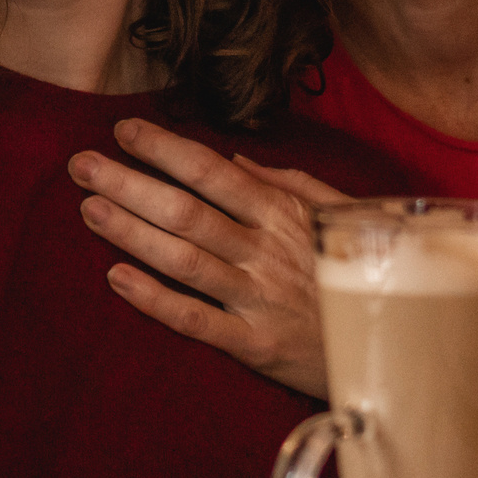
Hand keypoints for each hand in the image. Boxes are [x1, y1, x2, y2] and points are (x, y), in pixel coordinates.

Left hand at [69, 119, 349, 396]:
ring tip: (88, 208)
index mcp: (283, 213)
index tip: (123, 131)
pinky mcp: (255, 346)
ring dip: (130, 231)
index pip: (212, 171)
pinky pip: (195, 319)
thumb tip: (238, 162)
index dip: (164, 149)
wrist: (396, 347)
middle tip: (82, 164)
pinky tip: (116, 278)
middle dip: (129, 183)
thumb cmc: (361, 274)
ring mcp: (258, 298)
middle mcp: (265, 251)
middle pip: (185, 210)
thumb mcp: (339, 215)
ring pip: (183, 259)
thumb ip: (289, 185)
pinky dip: (154, 299)